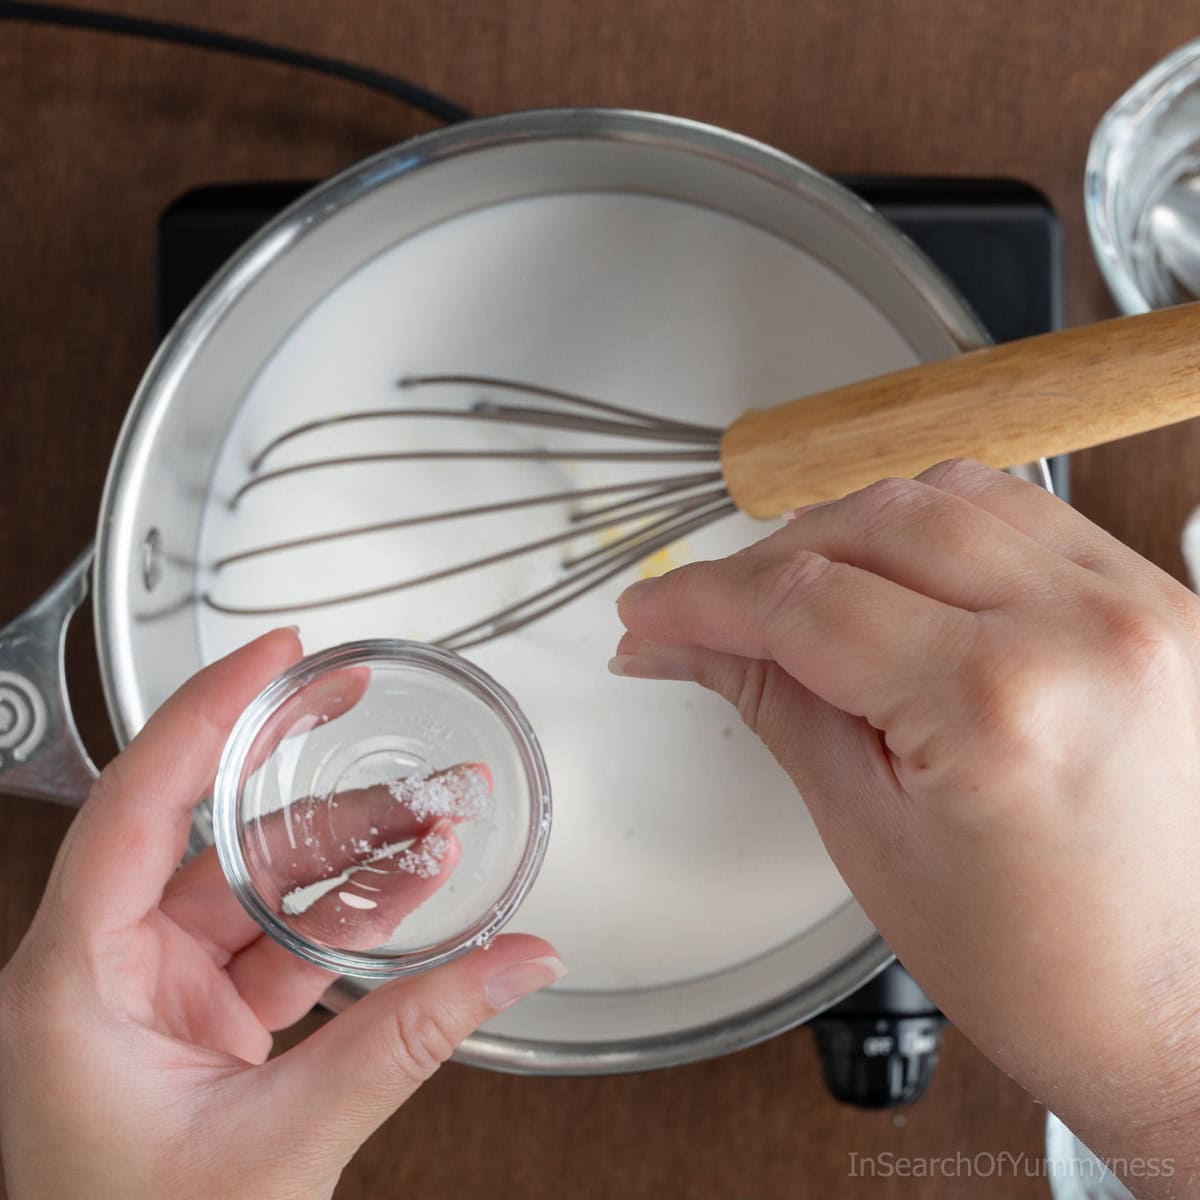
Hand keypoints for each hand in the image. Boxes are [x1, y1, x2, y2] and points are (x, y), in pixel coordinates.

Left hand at [0, 630, 562, 1199]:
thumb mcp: (283, 1143)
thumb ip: (410, 1040)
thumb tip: (514, 964)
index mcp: (75, 983)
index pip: (136, 802)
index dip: (208, 716)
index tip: (276, 659)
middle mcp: (104, 973)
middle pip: (213, 835)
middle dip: (307, 780)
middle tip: (353, 705)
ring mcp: (157, 998)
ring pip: (257, 889)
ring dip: (346, 857)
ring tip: (429, 822)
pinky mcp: (202, 1026)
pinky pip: (279, 945)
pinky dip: (344, 920)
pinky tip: (406, 892)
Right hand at [613, 458, 1199, 1192]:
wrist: (1181, 1015)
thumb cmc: (1044, 971)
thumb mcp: (869, 834)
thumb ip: (772, 701)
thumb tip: (684, 643)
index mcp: (1000, 706)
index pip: (806, 602)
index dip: (703, 599)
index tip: (652, 612)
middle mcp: (1085, 629)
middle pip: (871, 521)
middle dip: (767, 561)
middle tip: (712, 613)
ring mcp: (1141, 604)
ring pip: (947, 494)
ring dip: (851, 530)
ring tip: (801, 595)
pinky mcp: (1163, 600)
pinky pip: (1024, 515)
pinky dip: (940, 529)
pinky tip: (898, 577)